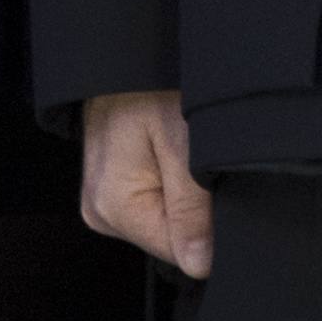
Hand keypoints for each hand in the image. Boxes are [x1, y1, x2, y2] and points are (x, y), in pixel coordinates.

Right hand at [77, 87, 213, 277]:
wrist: (129, 54)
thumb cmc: (153, 88)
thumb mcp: (185, 144)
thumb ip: (193, 208)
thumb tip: (199, 265)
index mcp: (113, 208)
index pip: (178, 252)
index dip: (211, 228)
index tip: (220, 186)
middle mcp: (101, 212)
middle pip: (172, 238)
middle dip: (199, 209)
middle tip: (202, 161)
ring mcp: (105, 201)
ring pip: (167, 220)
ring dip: (189, 195)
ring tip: (188, 151)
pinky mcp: (115, 188)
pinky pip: (157, 203)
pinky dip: (177, 185)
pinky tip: (178, 156)